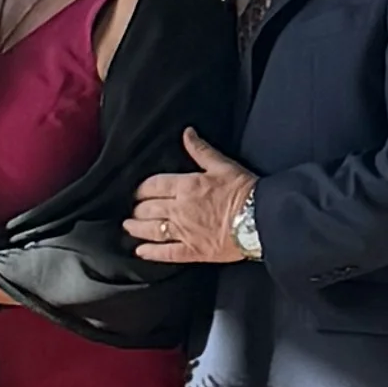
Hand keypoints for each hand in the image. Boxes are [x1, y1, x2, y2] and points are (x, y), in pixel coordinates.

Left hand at [127, 130, 256, 268]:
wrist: (260, 219)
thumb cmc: (244, 191)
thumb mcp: (222, 165)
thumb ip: (201, 150)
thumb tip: (187, 133)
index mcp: (185, 187)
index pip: (153, 186)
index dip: (141, 189)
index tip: (135, 191)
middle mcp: (179, 210)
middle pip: (148, 209)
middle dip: (136, 209)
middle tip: (131, 209)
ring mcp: (184, 232)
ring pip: (151, 230)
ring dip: (136, 228)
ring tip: (127, 227)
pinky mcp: (193, 251)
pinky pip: (166, 253)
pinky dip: (151, 253)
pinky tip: (141, 252)